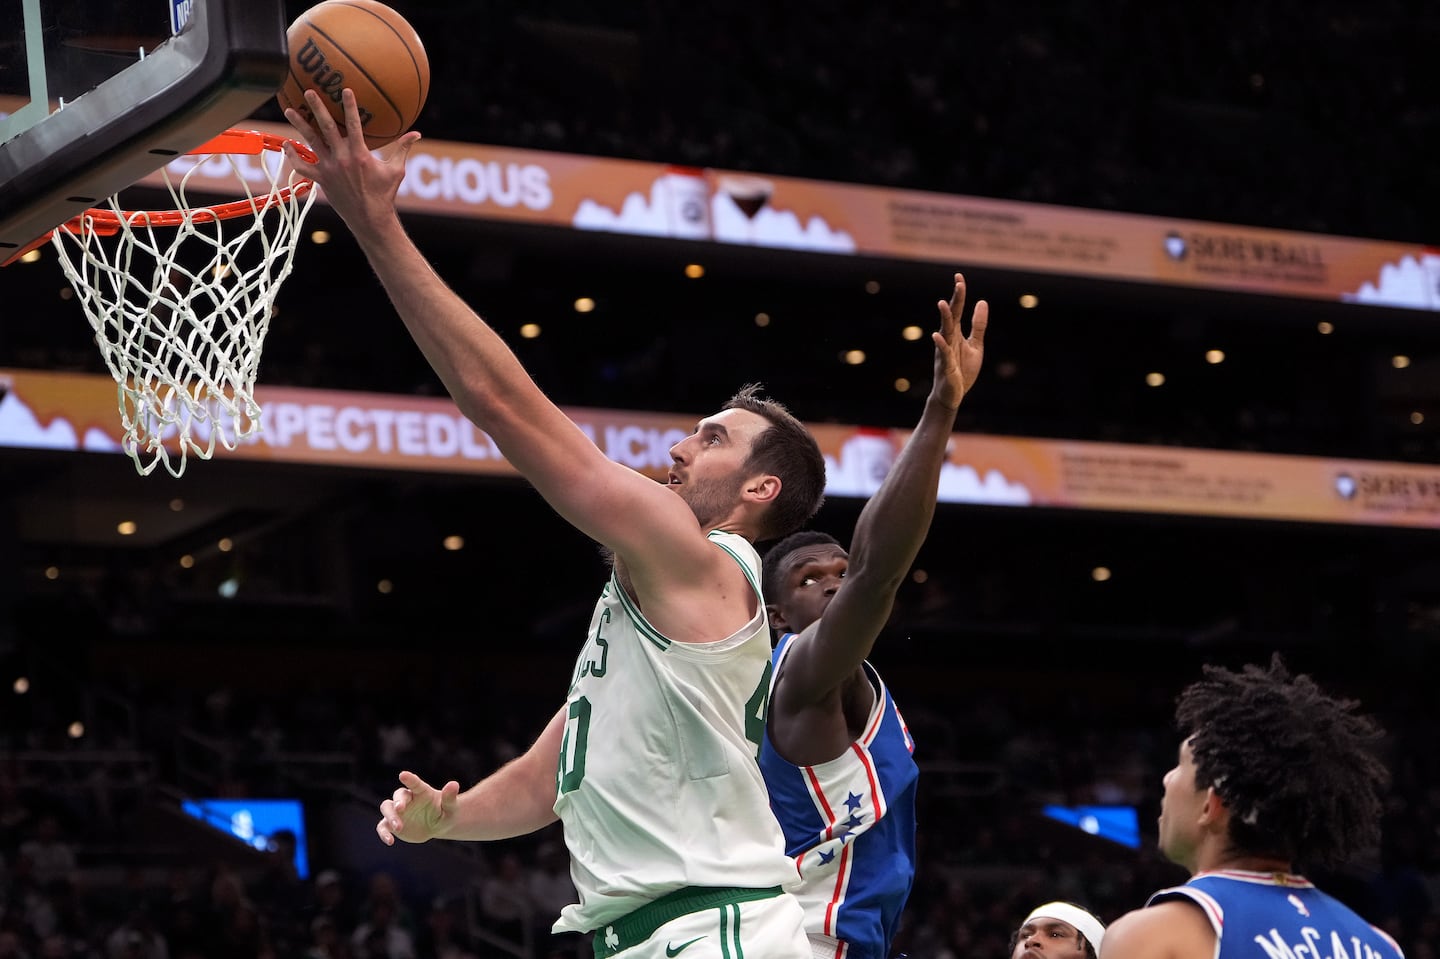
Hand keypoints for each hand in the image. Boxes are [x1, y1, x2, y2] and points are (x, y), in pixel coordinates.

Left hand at [281, 88, 420, 232]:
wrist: (370, 218)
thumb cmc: (385, 194)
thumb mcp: (397, 170)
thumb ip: (403, 149)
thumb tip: (417, 133)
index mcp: (359, 155)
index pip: (354, 125)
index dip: (350, 107)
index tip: (345, 90)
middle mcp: (341, 159)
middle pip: (326, 128)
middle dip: (317, 108)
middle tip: (308, 92)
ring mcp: (329, 169)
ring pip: (311, 142)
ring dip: (299, 125)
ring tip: (289, 110)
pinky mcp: (321, 179)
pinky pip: (303, 167)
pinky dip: (293, 156)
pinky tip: (287, 145)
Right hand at [375, 770, 460, 845]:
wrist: (437, 826)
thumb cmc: (445, 813)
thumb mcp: (450, 807)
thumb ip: (450, 797)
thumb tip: (454, 784)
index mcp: (421, 791)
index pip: (415, 783)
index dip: (409, 779)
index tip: (403, 774)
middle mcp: (407, 799)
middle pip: (398, 796)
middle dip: (398, 801)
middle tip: (400, 809)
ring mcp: (398, 811)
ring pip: (387, 808)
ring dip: (390, 816)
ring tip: (398, 828)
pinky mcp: (391, 824)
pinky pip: (382, 826)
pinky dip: (383, 833)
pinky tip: (390, 841)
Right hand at [932, 272, 987, 408]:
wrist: (953, 395)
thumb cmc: (963, 370)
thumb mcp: (976, 345)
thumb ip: (978, 325)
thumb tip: (982, 301)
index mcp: (956, 333)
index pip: (958, 310)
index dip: (960, 294)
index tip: (959, 276)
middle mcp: (948, 339)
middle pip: (951, 316)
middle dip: (955, 300)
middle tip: (958, 283)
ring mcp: (945, 352)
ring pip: (945, 331)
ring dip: (944, 317)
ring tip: (943, 302)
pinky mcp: (945, 366)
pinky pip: (942, 353)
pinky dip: (940, 344)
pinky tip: (937, 335)